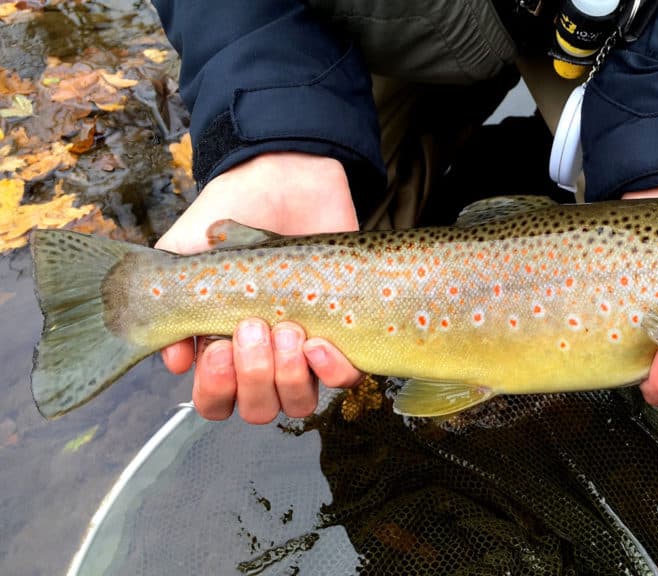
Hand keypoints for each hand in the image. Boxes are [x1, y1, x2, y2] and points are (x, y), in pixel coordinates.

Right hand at [156, 152, 361, 422]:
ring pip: (298, 404)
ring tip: (287, 330)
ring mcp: (305, 350)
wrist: (289, 181)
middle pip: (258, 409)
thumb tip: (175, 361)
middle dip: (254, 377)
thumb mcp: (186, 251)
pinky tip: (320, 342)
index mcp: (223, 347)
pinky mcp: (346, 335)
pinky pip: (344, 380)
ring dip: (289, 376)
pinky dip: (331, 370)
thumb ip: (171, 298)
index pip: (215, 402)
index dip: (216, 389)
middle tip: (254, 327)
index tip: (219, 348)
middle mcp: (265, 359)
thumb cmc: (234, 215)